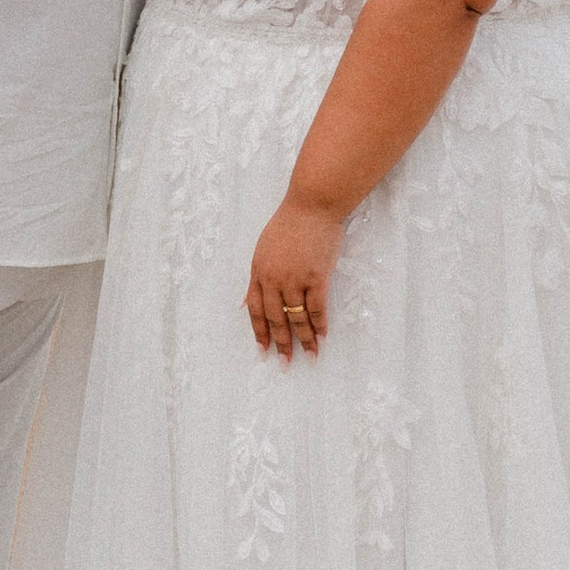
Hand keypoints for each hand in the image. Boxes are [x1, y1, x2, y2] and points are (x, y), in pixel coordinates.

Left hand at [246, 195, 343, 357]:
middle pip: (276, 319)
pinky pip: (317, 307)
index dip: (260, 333)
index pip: (256, 310)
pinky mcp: (316, 276)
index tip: (263, 352)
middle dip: (281, 344)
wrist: (311, 205)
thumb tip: (246, 303)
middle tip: (285, 364)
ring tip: (310, 356)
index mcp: (258, 272)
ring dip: (304, 339)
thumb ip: (256, 278)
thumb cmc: (289, 224)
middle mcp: (273, 279)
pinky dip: (320, 324)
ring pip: (297, 317)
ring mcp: (294, 278)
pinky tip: (323, 337)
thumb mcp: (263, 250)